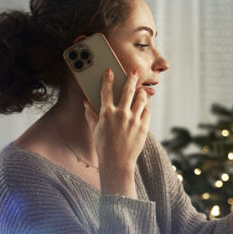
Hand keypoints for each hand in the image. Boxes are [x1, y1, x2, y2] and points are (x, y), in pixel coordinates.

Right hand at [84, 67, 149, 196]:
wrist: (116, 163)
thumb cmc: (103, 147)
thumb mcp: (94, 130)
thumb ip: (90, 114)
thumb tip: (85, 103)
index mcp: (107, 113)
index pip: (107, 91)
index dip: (108, 79)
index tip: (110, 70)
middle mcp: (121, 114)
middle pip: (128, 90)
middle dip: (132, 78)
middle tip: (135, 71)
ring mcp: (133, 120)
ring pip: (141, 99)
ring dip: (142, 92)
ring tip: (142, 89)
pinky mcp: (143, 127)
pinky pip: (147, 112)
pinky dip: (146, 107)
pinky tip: (144, 106)